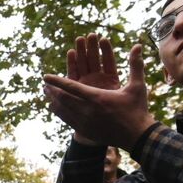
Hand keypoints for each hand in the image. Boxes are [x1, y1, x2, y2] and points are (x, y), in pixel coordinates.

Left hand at [42, 34, 156, 147]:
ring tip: (46, 94)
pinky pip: (67, 120)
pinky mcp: (86, 130)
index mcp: (97, 97)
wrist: (138, 137)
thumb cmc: (138, 109)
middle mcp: (87, 110)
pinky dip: (59, 112)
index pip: (72, 87)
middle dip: (52, 90)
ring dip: (53, 101)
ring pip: (63, 110)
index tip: (45, 76)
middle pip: (63, 99)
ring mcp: (85, 122)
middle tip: (44, 84)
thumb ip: (135, 65)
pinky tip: (55, 108)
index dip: (57, 81)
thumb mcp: (138, 86)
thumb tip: (138, 45)